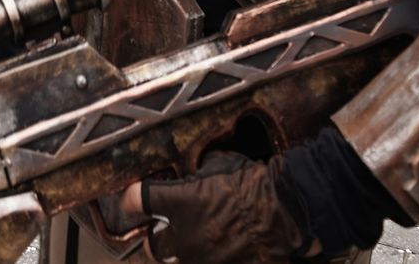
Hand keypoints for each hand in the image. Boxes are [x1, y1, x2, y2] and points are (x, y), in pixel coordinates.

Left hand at [132, 151, 302, 263]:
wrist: (286, 213)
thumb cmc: (255, 184)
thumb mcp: (220, 164)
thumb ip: (199, 172)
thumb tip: (195, 173)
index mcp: (178, 203)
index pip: (137, 200)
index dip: (131, 199)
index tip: (132, 199)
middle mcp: (182, 236)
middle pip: (153, 245)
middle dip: (156, 237)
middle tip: (165, 230)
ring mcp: (200, 260)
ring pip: (177, 261)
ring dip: (183, 252)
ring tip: (200, 241)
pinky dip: (210, 258)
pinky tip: (221, 250)